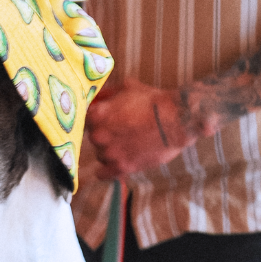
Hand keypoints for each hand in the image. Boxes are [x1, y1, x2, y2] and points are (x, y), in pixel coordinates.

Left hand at [86, 77, 222, 179]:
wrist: (175, 120)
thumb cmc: (153, 101)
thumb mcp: (127, 87)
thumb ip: (106, 93)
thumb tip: (95, 98)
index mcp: (96, 114)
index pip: (85, 120)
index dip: (96, 120)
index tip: (106, 120)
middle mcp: (97, 135)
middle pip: (93, 138)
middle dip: (105, 135)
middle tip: (122, 132)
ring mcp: (108, 153)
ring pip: (100, 155)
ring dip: (110, 151)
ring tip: (128, 144)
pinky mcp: (120, 168)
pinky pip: (103, 174)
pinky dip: (107, 170)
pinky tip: (115, 164)